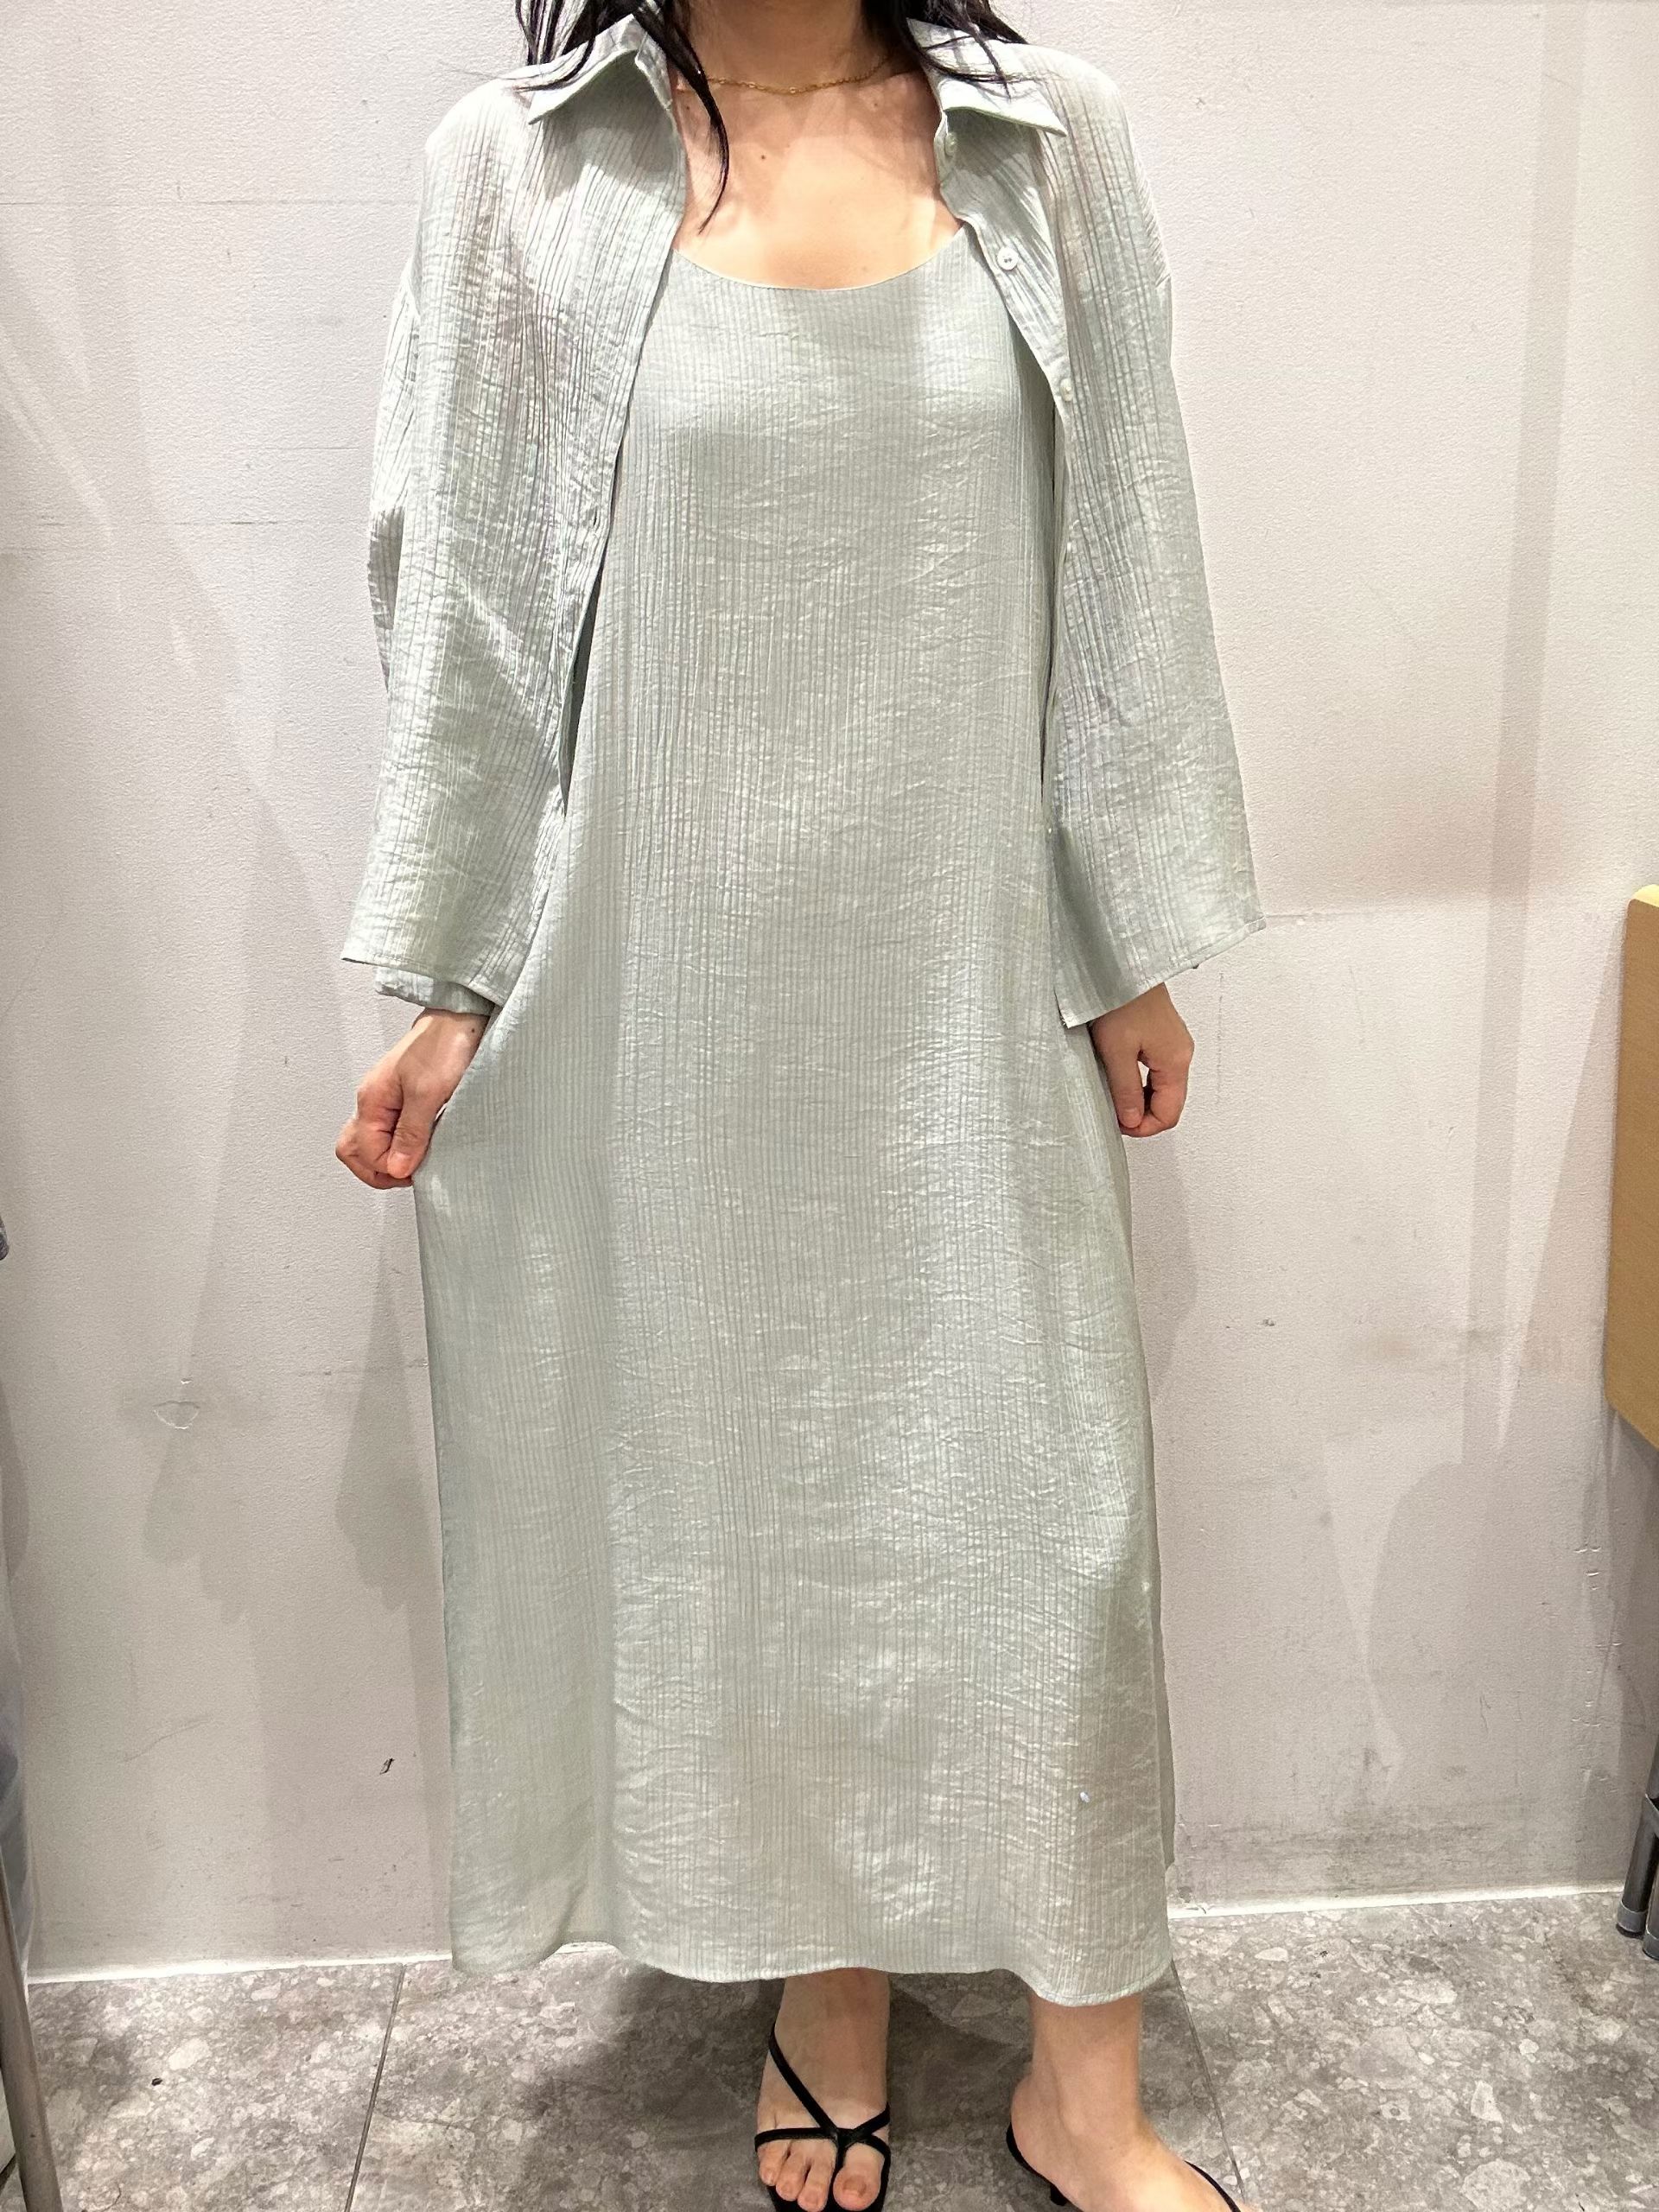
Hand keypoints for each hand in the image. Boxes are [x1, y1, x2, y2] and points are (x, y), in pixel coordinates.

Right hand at [335, 1008, 488, 1187]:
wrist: (462, 1018)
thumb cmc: (444, 1044)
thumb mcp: (428, 1094)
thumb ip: (410, 1133)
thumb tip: (397, 1167)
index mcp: (371, 1100)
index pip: (364, 1153)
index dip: (389, 1169)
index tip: (416, 1170)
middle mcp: (373, 1101)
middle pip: (355, 1151)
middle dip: (379, 1170)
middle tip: (409, 1174)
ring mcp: (387, 1100)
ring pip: (372, 1142)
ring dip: (391, 1159)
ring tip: (416, 1162)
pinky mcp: (405, 1098)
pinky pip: (392, 1131)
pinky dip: (404, 1145)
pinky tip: (423, 1145)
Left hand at [1087, 983, 1192, 1137]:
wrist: (1119, 962)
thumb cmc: (1119, 998)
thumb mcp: (1115, 1052)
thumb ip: (1125, 1091)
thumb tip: (1132, 1121)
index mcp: (1176, 1060)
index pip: (1169, 1114)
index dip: (1144, 1129)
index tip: (1119, 1126)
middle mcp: (1180, 1053)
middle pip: (1169, 1102)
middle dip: (1142, 1116)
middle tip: (1113, 1115)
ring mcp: (1173, 1043)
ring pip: (1162, 1088)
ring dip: (1140, 1099)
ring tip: (1113, 1096)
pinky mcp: (1161, 1035)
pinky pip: (1156, 1071)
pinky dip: (1140, 1082)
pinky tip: (1119, 1078)